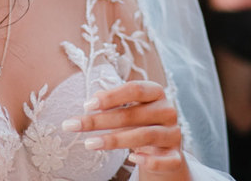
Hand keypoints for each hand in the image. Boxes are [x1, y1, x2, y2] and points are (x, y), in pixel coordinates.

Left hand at [62, 80, 189, 180]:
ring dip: (114, 140)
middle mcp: (167, 110)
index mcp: (156, 92)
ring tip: (89, 143)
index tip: (87, 105)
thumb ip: (113, 103)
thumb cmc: (139, 122)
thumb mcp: (128, 108)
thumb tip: (92, 101)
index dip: (110, 96)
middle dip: (100, 121)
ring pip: (144, 136)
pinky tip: (131, 159)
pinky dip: (149, 160)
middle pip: (132, 114)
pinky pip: (165, 160)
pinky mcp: (176, 156)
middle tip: (74, 125)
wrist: (164, 148)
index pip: (134, 89)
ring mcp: (173, 134)